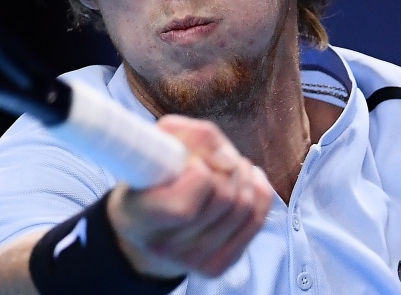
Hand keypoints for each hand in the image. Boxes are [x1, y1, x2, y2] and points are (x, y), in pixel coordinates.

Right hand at [106, 115, 273, 278]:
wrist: (144, 224)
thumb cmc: (150, 177)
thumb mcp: (157, 144)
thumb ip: (191, 136)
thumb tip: (229, 160)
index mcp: (140, 218)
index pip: (184, 206)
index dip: (199, 172)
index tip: (192, 159)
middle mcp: (166, 246)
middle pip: (224, 200)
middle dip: (228, 167)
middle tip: (217, 155)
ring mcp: (194, 260)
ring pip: (245, 209)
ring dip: (244, 175)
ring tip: (231, 163)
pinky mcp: (218, 264)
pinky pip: (256, 221)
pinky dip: (259, 191)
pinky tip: (247, 178)